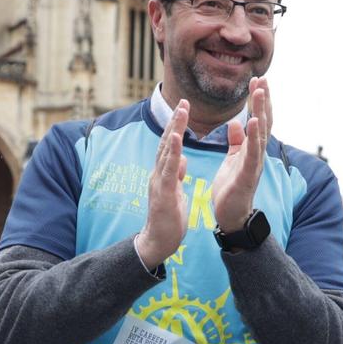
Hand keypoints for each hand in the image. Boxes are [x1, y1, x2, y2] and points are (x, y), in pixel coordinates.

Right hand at [134, 100, 191, 268]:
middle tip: (183, 101)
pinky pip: (169, 169)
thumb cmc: (167, 219)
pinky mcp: (163, 192)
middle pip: (166, 142)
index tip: (184, 109)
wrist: (158, 241)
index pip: (170, 146)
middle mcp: (158, 173)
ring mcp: (159, 181)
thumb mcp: (175, 192)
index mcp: (164, 173)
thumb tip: (182, 160)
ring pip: (166, 151)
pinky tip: (177, 138)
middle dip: (175, 121)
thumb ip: (176, 175)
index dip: (176, 127)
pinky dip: (173, 152)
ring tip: (181, 112)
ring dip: (173, 130)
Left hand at [210, 77, 269, 233]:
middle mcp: (257, 154)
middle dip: (263, 100)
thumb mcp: (233, 159)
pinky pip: (252, 153)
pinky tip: (254, 121)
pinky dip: (254, 136)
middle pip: (263, 122)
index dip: (258, 101)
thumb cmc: (232, 188)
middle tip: (262, 78)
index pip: (258, 120)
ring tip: (260, 92)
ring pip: (260, 133)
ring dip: (261, 111)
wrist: (231, 216)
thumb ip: (236, 141)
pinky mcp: (247, 175)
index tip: (257, 81)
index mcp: (251, 149)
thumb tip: (237, 122)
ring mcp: (254, 163)